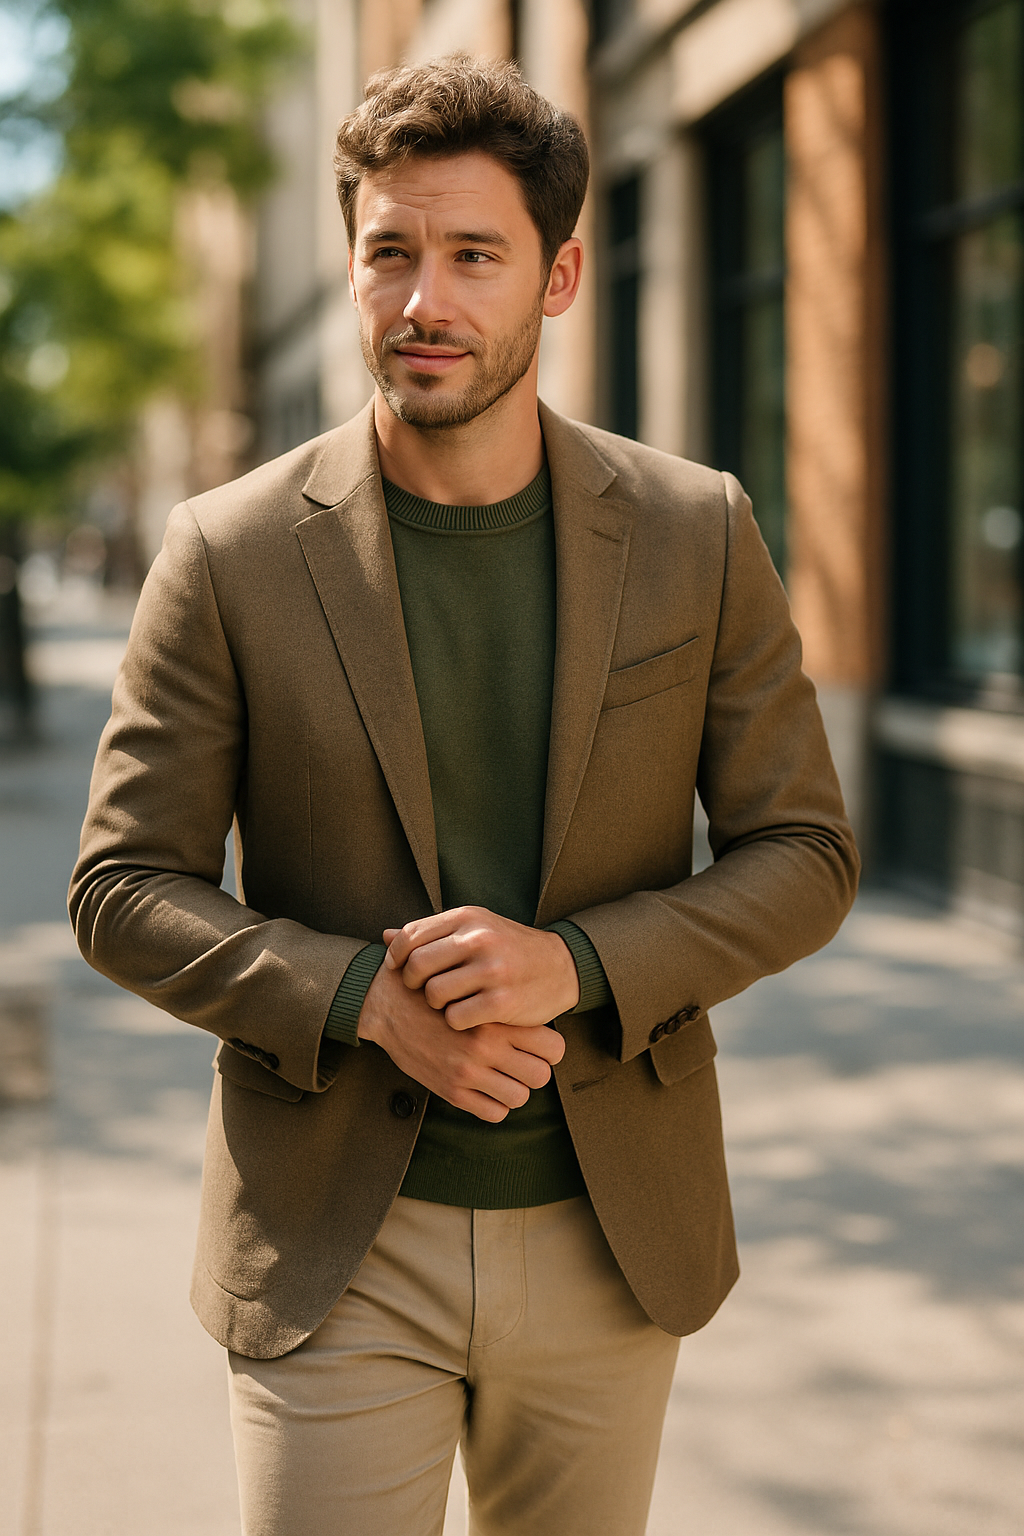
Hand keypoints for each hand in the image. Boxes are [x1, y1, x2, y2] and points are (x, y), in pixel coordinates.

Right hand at [357, 959, 564, 1122]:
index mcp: (496, 1018)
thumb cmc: (432, 989)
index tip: (537, 1045)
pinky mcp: (451, 1090)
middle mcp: (486, 1046)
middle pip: (541, 1075)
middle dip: (535, 1071)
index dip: (550, 1049)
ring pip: (520, 1097)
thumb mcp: (470, 984)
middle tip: (521, 1063)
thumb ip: (502, 999)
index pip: (553, 1045)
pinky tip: (485, 1090)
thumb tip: (533, 1005)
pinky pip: (494, 1113)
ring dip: (514, 1089)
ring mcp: (468, 1071)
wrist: (387, 1004)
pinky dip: (494, 1106)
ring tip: (503, 1077)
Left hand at [382, 906, 579, 1030]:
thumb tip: (384, 936)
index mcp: (468, 918)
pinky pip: (456, 1017)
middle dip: (412, 983)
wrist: (560, 968)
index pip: (411, 936)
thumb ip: (431, 933)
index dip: (396, 957)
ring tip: (448, 1003)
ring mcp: (492, 970)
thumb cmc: (509, 948)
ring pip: (434, 993)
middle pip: (418, 966)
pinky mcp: (502, 1001)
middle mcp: (479, 939)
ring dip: (435, 1005)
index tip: (398, 970)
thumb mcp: (474, 929)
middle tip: (422, 991)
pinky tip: (466, 1017)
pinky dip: (455, 1022)